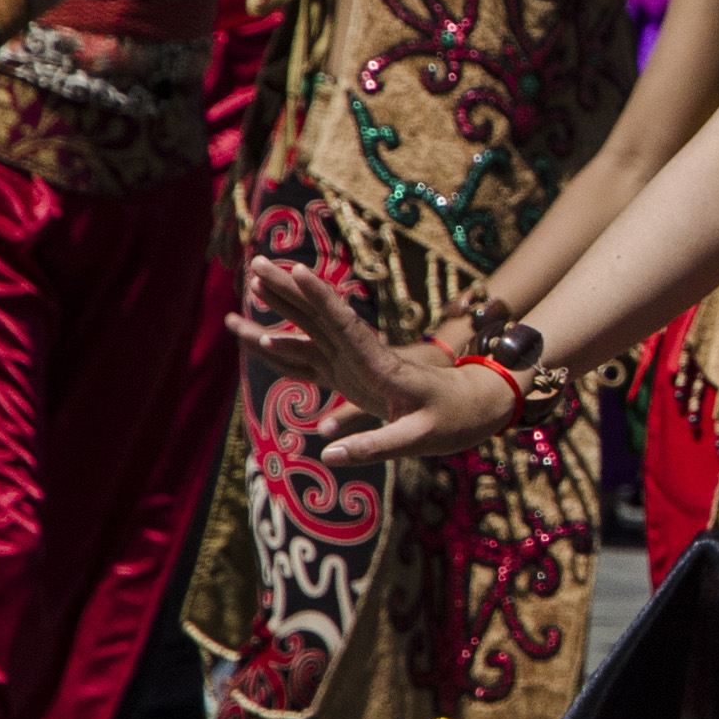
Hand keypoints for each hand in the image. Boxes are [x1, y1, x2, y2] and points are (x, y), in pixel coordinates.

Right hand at [232, 259, 519, 464]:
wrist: (470, 406)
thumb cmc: (451, 419)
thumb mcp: (421, 438)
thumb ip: (378, 446)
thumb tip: (328, 455)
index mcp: (380, 364)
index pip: (346, 325)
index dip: (322, 299)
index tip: (299, 271)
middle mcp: (360, 356)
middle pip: (318, 317)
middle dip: (288, 290)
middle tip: (256, 263)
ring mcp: (350, 363)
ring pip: (306, 332)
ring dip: (279, 310)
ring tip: (248, 286)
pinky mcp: (345, 376)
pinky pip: (305, 361)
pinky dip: (280, 350)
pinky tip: (255, 337)